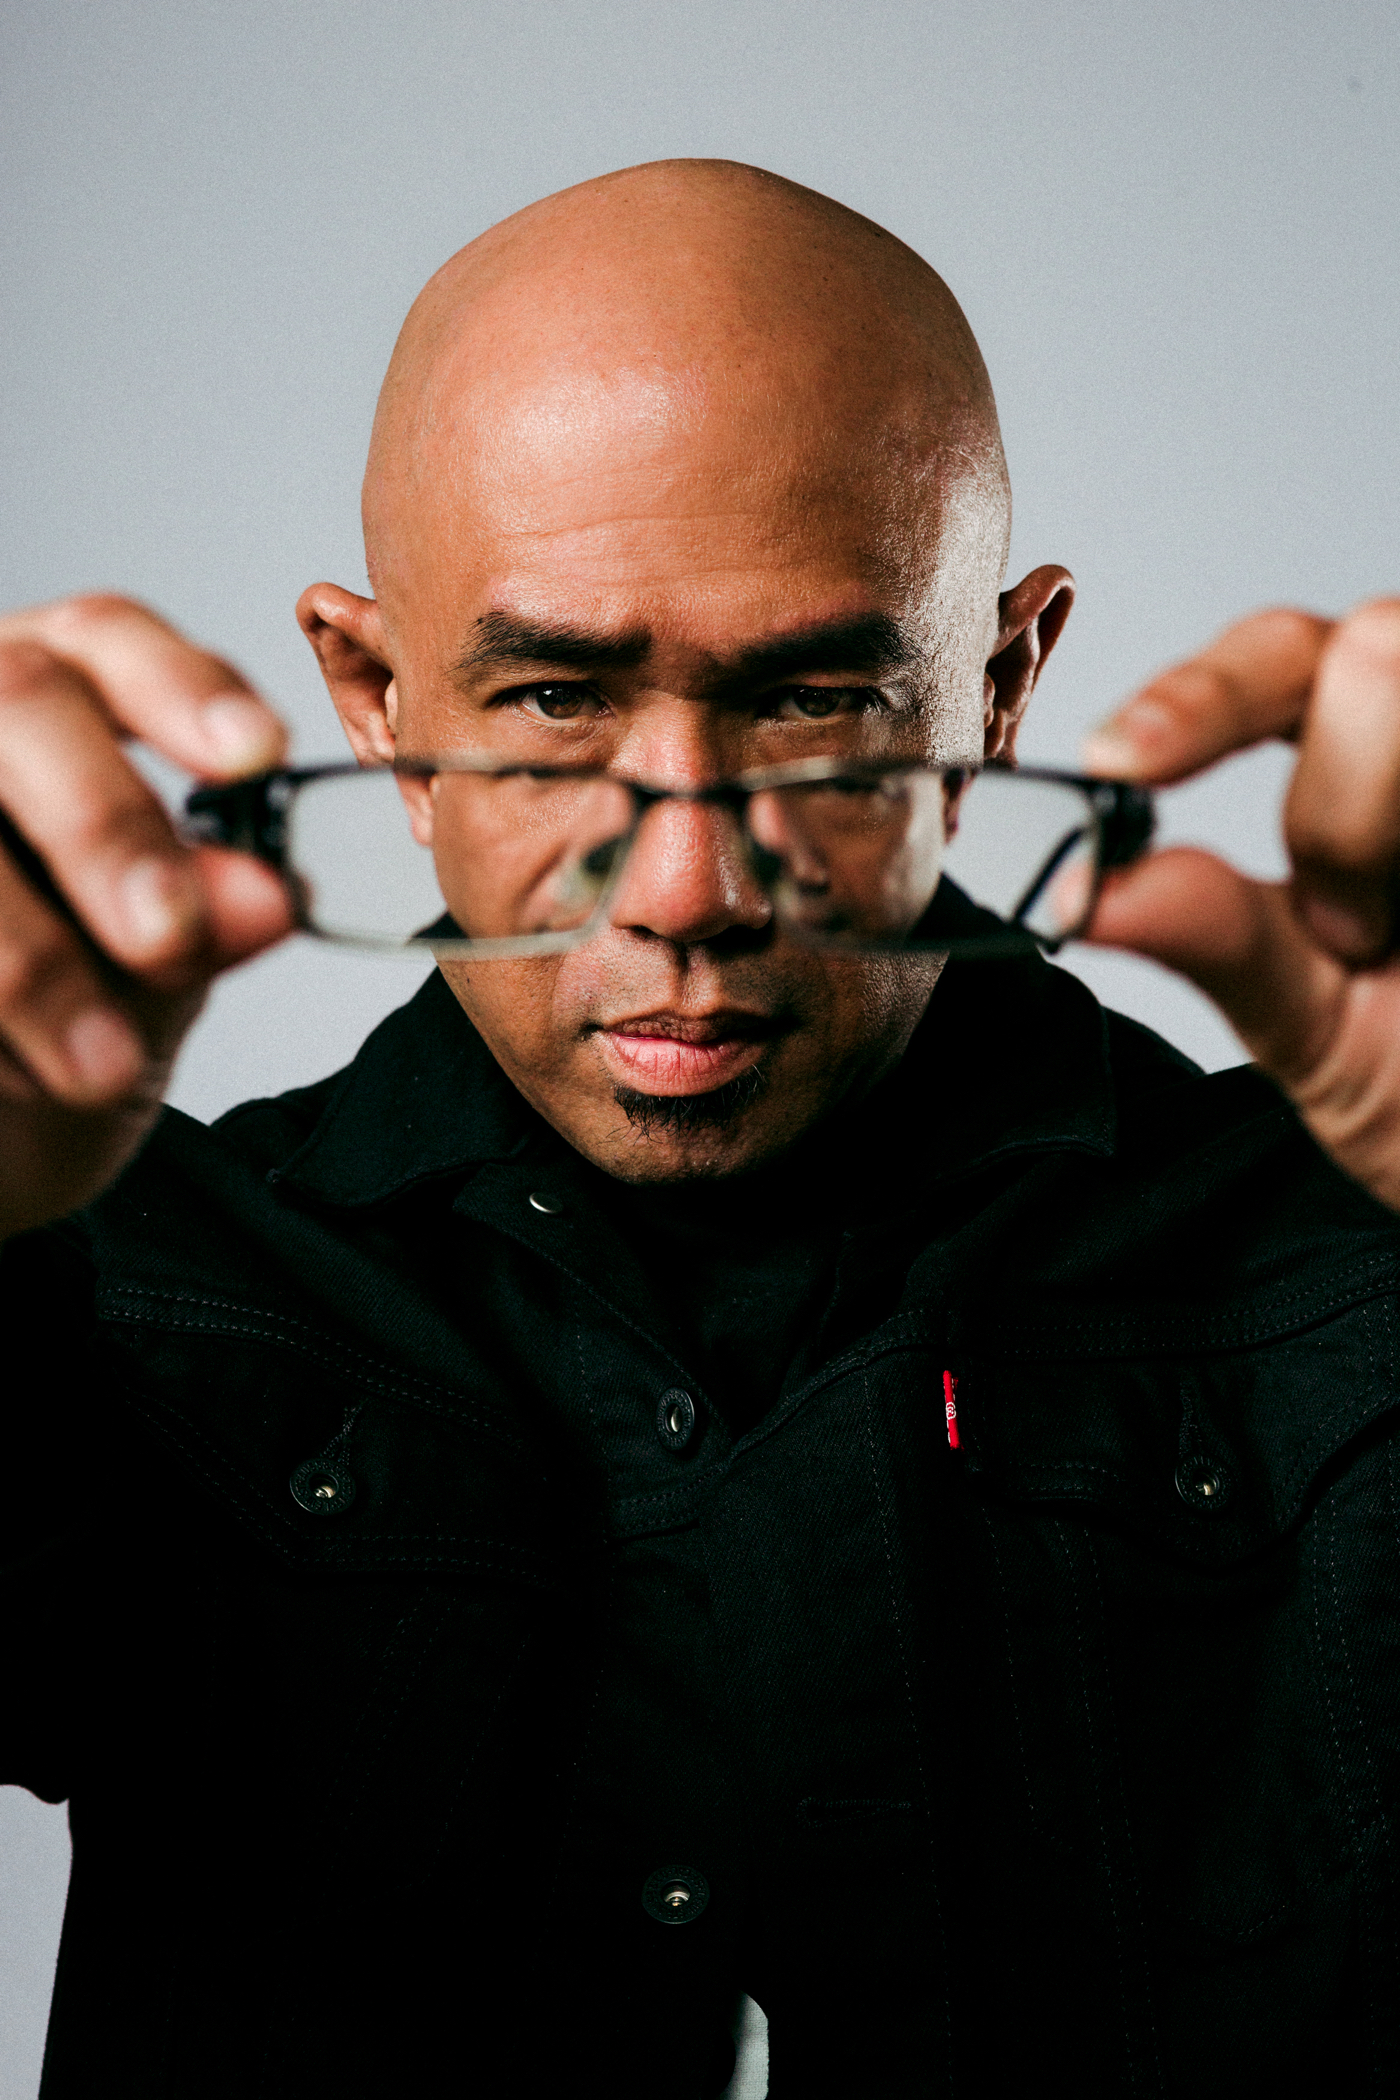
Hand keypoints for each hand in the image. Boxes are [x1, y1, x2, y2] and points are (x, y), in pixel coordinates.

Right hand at [0, 594, 292, 1238]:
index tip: (255, 758)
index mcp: (59, 689)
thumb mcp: (161, 955)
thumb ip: (211, 917)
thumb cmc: (86, 981)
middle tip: (170, 936)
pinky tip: (22, 1074)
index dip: (185, 687)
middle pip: (24, 699)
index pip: (112, 639)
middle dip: (106, 824)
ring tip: (104, 1065)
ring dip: (35, 962)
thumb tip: (267, 896)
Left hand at [1081, 598, 1399, 1209]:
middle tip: (1349, 933)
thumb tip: (1079, 889)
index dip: (1198, 695)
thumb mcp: (1310, 1025)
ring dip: (1378, 840)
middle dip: (1340, 811)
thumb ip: (1208, 939)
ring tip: (1397, 944)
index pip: (1276, 655)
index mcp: (1364, 755)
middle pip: (1373, 651)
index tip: (1118, 761)